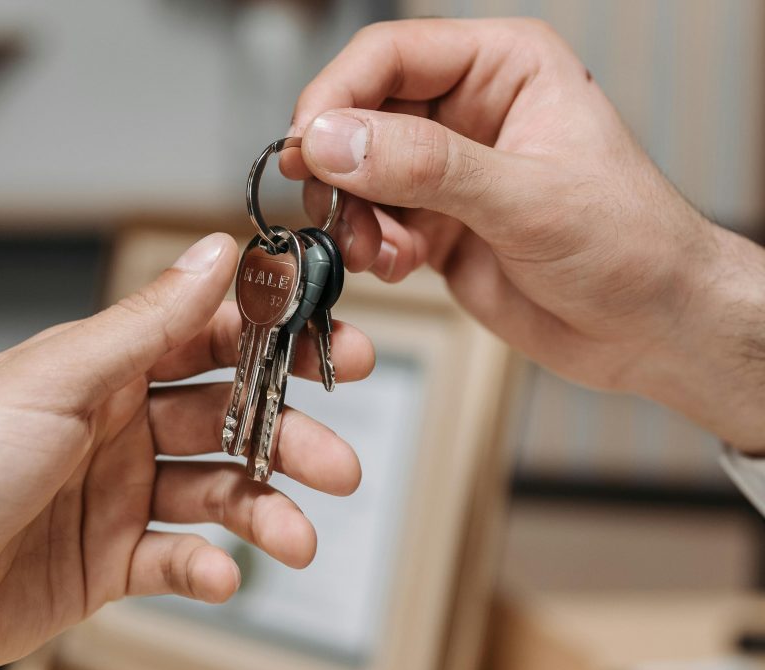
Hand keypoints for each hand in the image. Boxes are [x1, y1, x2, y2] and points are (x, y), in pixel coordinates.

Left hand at [0, 234, 373, 669]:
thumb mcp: (57, 378)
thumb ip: (146, 321)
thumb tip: (213, 253)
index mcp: (102, 368)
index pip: (207, 339)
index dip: (275, 340)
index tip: (335, 346)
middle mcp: (116, 426)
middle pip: (226, 420)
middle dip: (286, 437)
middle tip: (335, 460)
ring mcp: (116, 494)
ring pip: (215, 493)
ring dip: (264, 511)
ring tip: (297, 535)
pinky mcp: (109, 559)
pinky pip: (179, 559)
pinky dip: (209, 568)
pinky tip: (222, 574)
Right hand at [282, 18, 764, 451]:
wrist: (648, 328)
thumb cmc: (630, 245)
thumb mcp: (527, 198)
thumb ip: (427, 165)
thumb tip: (337, 139)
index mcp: (504, 68)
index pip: (391, 54)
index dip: (338, 94)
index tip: (307, 144)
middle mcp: (469, 111)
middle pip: (363, 114)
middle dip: (341, 166)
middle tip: (331, 207)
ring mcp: (449, 170)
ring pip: (360, 173)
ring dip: (351, 215)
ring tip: (373, 250)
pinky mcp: (436, 223)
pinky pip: (374, 223)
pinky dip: (371, 247)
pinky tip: (397, 266)